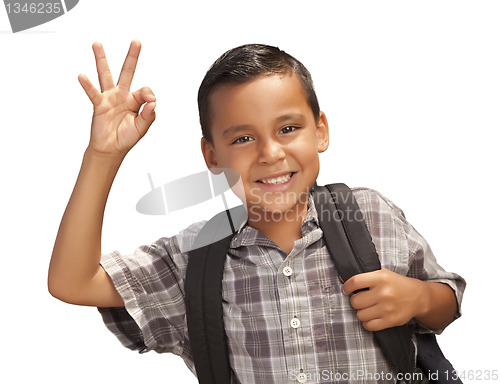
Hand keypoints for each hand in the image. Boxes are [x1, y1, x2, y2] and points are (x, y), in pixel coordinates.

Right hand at [78, 40, 155, 156]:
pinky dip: (88, 85)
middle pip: (127, 72)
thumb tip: (154, 101)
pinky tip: (82, 76)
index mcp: (135, 100)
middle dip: (132, 57)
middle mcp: (122, 95)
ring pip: (105, 74)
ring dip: (101, 60)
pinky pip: (93, 93)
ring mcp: (110, 98)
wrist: (111, 149)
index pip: (145, 91)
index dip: (149, 96)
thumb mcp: (142, 127)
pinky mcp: (99, 104)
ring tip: (97, 44)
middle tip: (136, 42)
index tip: (150, 103)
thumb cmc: (126, 137)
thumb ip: (149, 114)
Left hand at [342, 268, 426, 331]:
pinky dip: (368, 323)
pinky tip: (372, 316)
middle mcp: (384, 293)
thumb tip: (342, 278)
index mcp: (381, 278)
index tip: (347, 289)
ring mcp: (387, 308)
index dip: (347, 287)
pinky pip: (369, 325)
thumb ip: (365, 275)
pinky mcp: (390, 321)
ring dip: (361, 312)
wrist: (418, 297)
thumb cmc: (397, 284)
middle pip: (355, 301)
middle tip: (362, 299)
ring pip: (360, 315)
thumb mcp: (383, 273)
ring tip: (368, 308)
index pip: (355, 282)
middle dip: (356, 301)